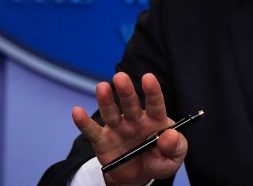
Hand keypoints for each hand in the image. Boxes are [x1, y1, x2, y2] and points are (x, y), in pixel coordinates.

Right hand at [72, 72, 186, 185]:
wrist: (138, 177)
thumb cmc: (159, 161)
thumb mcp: (173, 158)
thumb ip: (175, 147)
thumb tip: (171, 135)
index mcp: (155, 120)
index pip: (155, 104)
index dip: (152, 91)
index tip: (148, 77)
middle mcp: (135, 120)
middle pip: (130, 103)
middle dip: (126, 91)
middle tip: (120, 77)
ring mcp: (117, 128)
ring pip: (111, 112)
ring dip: (106, 100)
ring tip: (102, 87)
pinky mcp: (102, 141)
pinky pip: (92, 131)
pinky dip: (84, 122)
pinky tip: (77, 112)